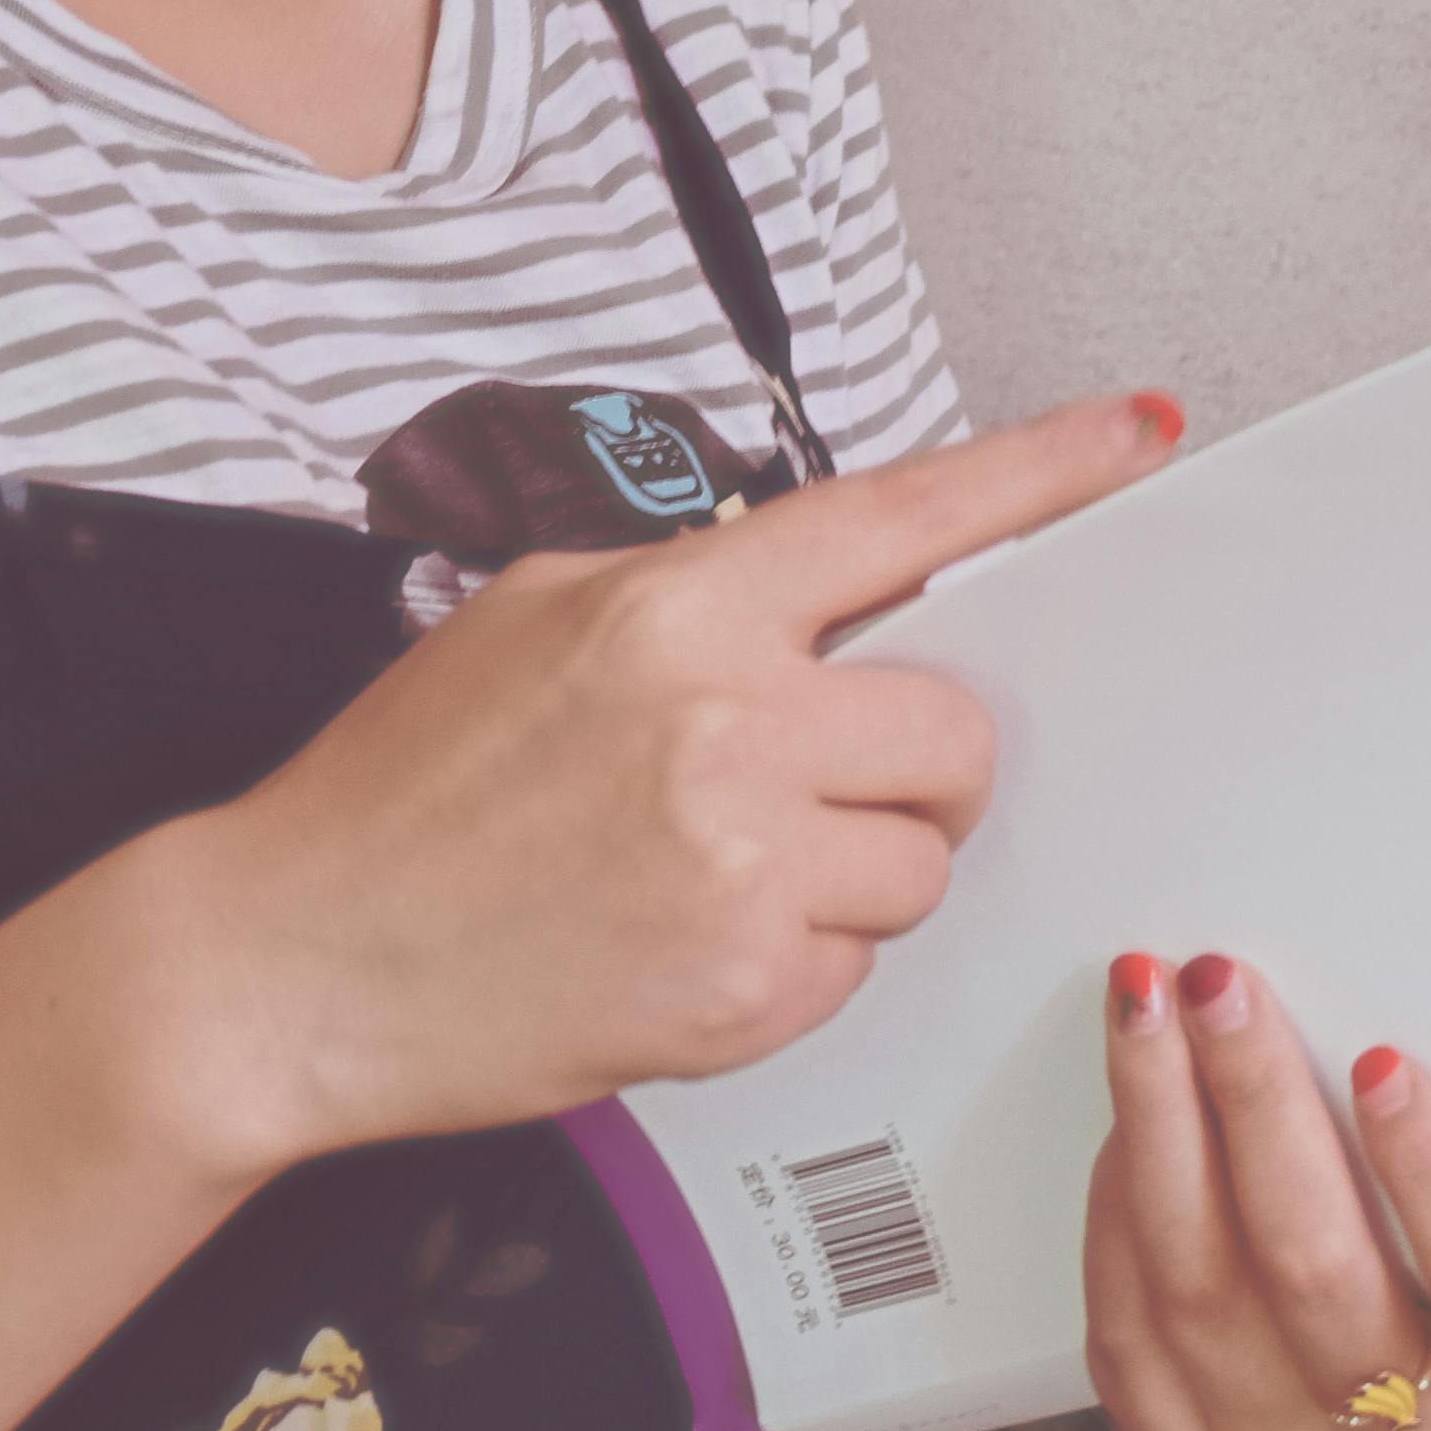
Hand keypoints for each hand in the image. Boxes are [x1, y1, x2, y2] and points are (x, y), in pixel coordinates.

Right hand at [150, 389, 1190, 1169]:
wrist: (293, 963)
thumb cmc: (399, 794)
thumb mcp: (529, 626)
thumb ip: (686, 602)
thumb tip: (814, 603)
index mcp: (676, 613)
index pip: (899, 523)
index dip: (1038, 475)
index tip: (1137, 436)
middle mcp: (728, 728)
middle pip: (952, 735)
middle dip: (909, 767)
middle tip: (811, 787)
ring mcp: (744, 868)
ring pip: (916, 863)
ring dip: (848, 874)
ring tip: (709, 876)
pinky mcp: (744, 994)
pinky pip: (853, 965)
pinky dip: (791, 963)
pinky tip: (675, 946)